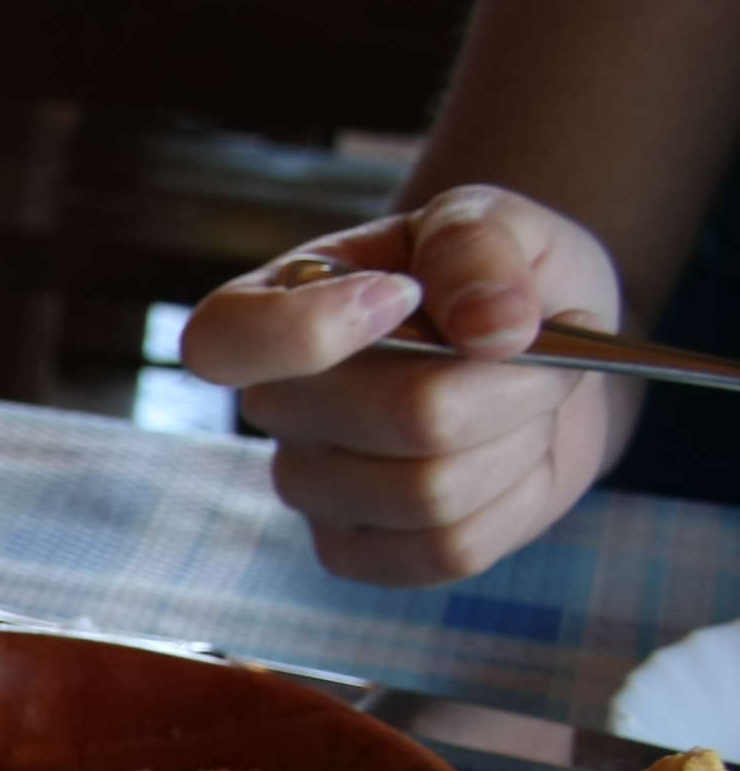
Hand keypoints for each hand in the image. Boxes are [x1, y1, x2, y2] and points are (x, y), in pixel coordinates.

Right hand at [178, 186, 633, 584]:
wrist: (541, 358)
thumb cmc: (493, 281)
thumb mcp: (494, 219)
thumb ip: (478, 244)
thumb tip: (493, 328)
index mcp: (274, 306)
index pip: (222, 342)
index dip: (309, 331)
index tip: (405, 295)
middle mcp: (276, 405)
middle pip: (403, 416)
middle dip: (514, 382)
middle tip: (549, 347)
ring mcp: (308, 487)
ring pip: (433, 490)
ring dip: (520, 440)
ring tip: (531, 402)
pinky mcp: (353, 551)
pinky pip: (446, 549)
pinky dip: (515, 501)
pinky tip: (514, 460)